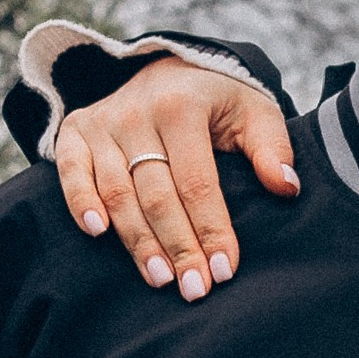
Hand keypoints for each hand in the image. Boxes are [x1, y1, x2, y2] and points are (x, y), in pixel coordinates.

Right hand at [53, 63, 299, 299]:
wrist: (168, 69)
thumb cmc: (218, 101)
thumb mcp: (254, 111)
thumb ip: (272, 147)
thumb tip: (287, 187)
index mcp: (183, 107)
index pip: (197, 182)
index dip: (211, 228)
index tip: (225, 269)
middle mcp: (138, 114)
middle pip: (157, 194)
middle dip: (178, 246)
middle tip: (195, 288)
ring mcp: (103, 123)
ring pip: (117, 193)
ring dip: (138, 241)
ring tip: (161, 279)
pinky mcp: (77, 131)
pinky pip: (71, 172)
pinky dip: (80, 202)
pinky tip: (98, 234)